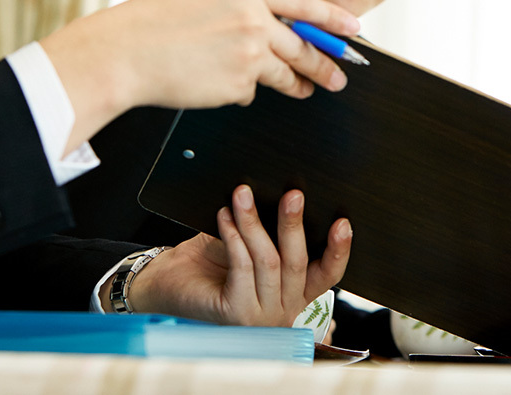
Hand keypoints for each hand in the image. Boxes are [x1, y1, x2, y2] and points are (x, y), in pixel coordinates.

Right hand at [41, 0, 361, 151]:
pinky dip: (243, 89)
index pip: (304, 4)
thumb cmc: (158, 23)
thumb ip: (246, 8)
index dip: (332, 19)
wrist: (127, 52)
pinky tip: (221, 83)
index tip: (353, 30)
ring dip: (300, 82)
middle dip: (326, 61)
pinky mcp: (239, 83)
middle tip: (340, 74)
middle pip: (304, 43)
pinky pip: (253, 90)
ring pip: (287, 71)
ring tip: (310, 89)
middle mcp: (254, 16)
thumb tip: (281, 29)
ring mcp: (249, 51)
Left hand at [117, 186, 351, 326]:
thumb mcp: (251, 242)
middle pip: (298, 263)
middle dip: (294, 224)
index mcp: (295, 292)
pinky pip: (242, 267)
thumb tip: (288, 196)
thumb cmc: (210, 259)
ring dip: (255, 223)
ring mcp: (261, 316)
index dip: (339, 250)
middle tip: (293, 195)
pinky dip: (235, 237)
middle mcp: (283, 309)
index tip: (343, 222)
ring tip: (243, 195)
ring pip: (269, 262)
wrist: (167, 282)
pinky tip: (226, 215)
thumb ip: (272, 232)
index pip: (328, 275)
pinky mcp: (235, 313)